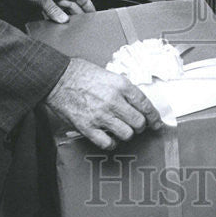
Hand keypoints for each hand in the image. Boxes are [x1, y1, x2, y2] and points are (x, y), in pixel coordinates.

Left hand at [8, 0, 94, 22]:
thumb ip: (54, 10)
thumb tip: (64, 20)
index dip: (87, 3)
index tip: (93, 12)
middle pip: (70, 5)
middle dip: (76, 14)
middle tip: (82, 25)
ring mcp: (46, 0)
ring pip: (59, 11)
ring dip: (62, 18)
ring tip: (68, 28)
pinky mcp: (37, 6)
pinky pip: (48, 15)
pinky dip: (51, 21)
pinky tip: (53, 27)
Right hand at [45, 58, 162, 149]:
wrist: (59, 79)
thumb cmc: (82, 74)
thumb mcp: (110, 75)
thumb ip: (124, 89)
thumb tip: (137, 103)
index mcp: (121, 85)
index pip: (145, 105)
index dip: (154, 116)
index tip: (156, 122)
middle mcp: (113, 101)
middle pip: (139, 122)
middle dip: (141, 126)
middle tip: (137, 125)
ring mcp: (101, 115)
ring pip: (126, 134)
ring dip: (127, 134)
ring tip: (122, 129)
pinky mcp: (87, 127)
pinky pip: (107, 143)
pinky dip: (111, 143)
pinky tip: (110, 137)